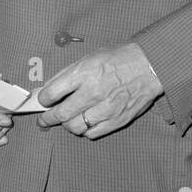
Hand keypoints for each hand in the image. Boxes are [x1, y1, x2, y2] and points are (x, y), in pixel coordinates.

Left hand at [37, 42, 163, 138]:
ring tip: (67, 120)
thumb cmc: (118, 59)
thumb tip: (49, 89)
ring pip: (75, 127)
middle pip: (61, 114)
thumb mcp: (89, 57)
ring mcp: (105, 109)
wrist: (148, 66)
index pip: (52, 92)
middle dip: (47, 118)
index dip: (43, 99)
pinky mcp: (116, 120)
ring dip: (67, 125)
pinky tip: (85, 122)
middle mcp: (93, 92)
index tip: (43, 100)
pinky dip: (85, 130)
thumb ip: (68, 74)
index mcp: (84, 73)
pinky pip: (92, 133)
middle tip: (44, 119)